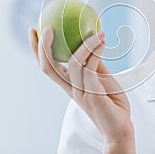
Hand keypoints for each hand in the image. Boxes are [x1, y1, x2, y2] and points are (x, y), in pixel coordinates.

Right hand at [29, 27, 134, 150]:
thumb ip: (94, 62)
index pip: (47, 66)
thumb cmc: (111, 102)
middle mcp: (70, 88)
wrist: (120, 126)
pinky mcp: (93, 94)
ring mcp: (80, 92)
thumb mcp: (101, 77)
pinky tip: (103, 43)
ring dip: (86, 43)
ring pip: (73, 63)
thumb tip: (92, 42)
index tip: (34, 31)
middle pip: (48, 67)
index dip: (36, 49)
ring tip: (97, 32)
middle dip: (43, 47)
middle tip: (48, 28)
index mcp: (69, 84)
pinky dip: (96, 52)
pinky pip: (91, 68)